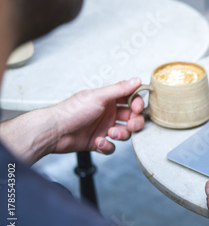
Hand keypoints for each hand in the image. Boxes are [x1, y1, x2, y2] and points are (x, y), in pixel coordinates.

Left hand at [0, 78, 144, 163]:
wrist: (54, 131)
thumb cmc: (72, 111)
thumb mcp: (98, 97)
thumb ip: (119, 89)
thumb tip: (136, 79)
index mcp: (108, 100)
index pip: (131, 100)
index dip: (137, 104)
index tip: (137, 108)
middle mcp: (108, 113)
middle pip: (132, 118)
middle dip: (134, 122)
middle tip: (131, 125)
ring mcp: (103, 128)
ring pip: (124, 133)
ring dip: (121, 134)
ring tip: (110, 133)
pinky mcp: (98, 142)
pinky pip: (111, 146)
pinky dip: (107, 146)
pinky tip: (99, 142)